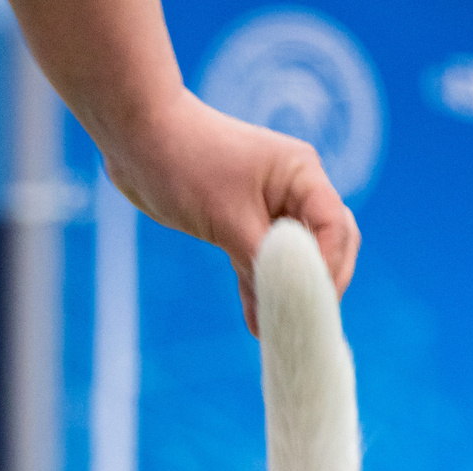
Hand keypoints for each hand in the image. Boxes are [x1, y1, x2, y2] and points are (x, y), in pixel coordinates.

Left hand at [104, 91, 358, 335]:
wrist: (137, 138)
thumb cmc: (185, 163)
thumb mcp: (227, 219)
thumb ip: (260, 263)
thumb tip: (275, 312)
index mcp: (302, 174)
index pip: (335, 228)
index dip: (330, 269)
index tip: (312, 305)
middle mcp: (294, 189)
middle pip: (327, 243)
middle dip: (319, 283)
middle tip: (305, 323)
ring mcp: (269, 205)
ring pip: (294, 257)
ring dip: (288, 291)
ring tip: (280, 330)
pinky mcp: (241, 221)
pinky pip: (262, 260)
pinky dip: (260, 287)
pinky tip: (256, 320)